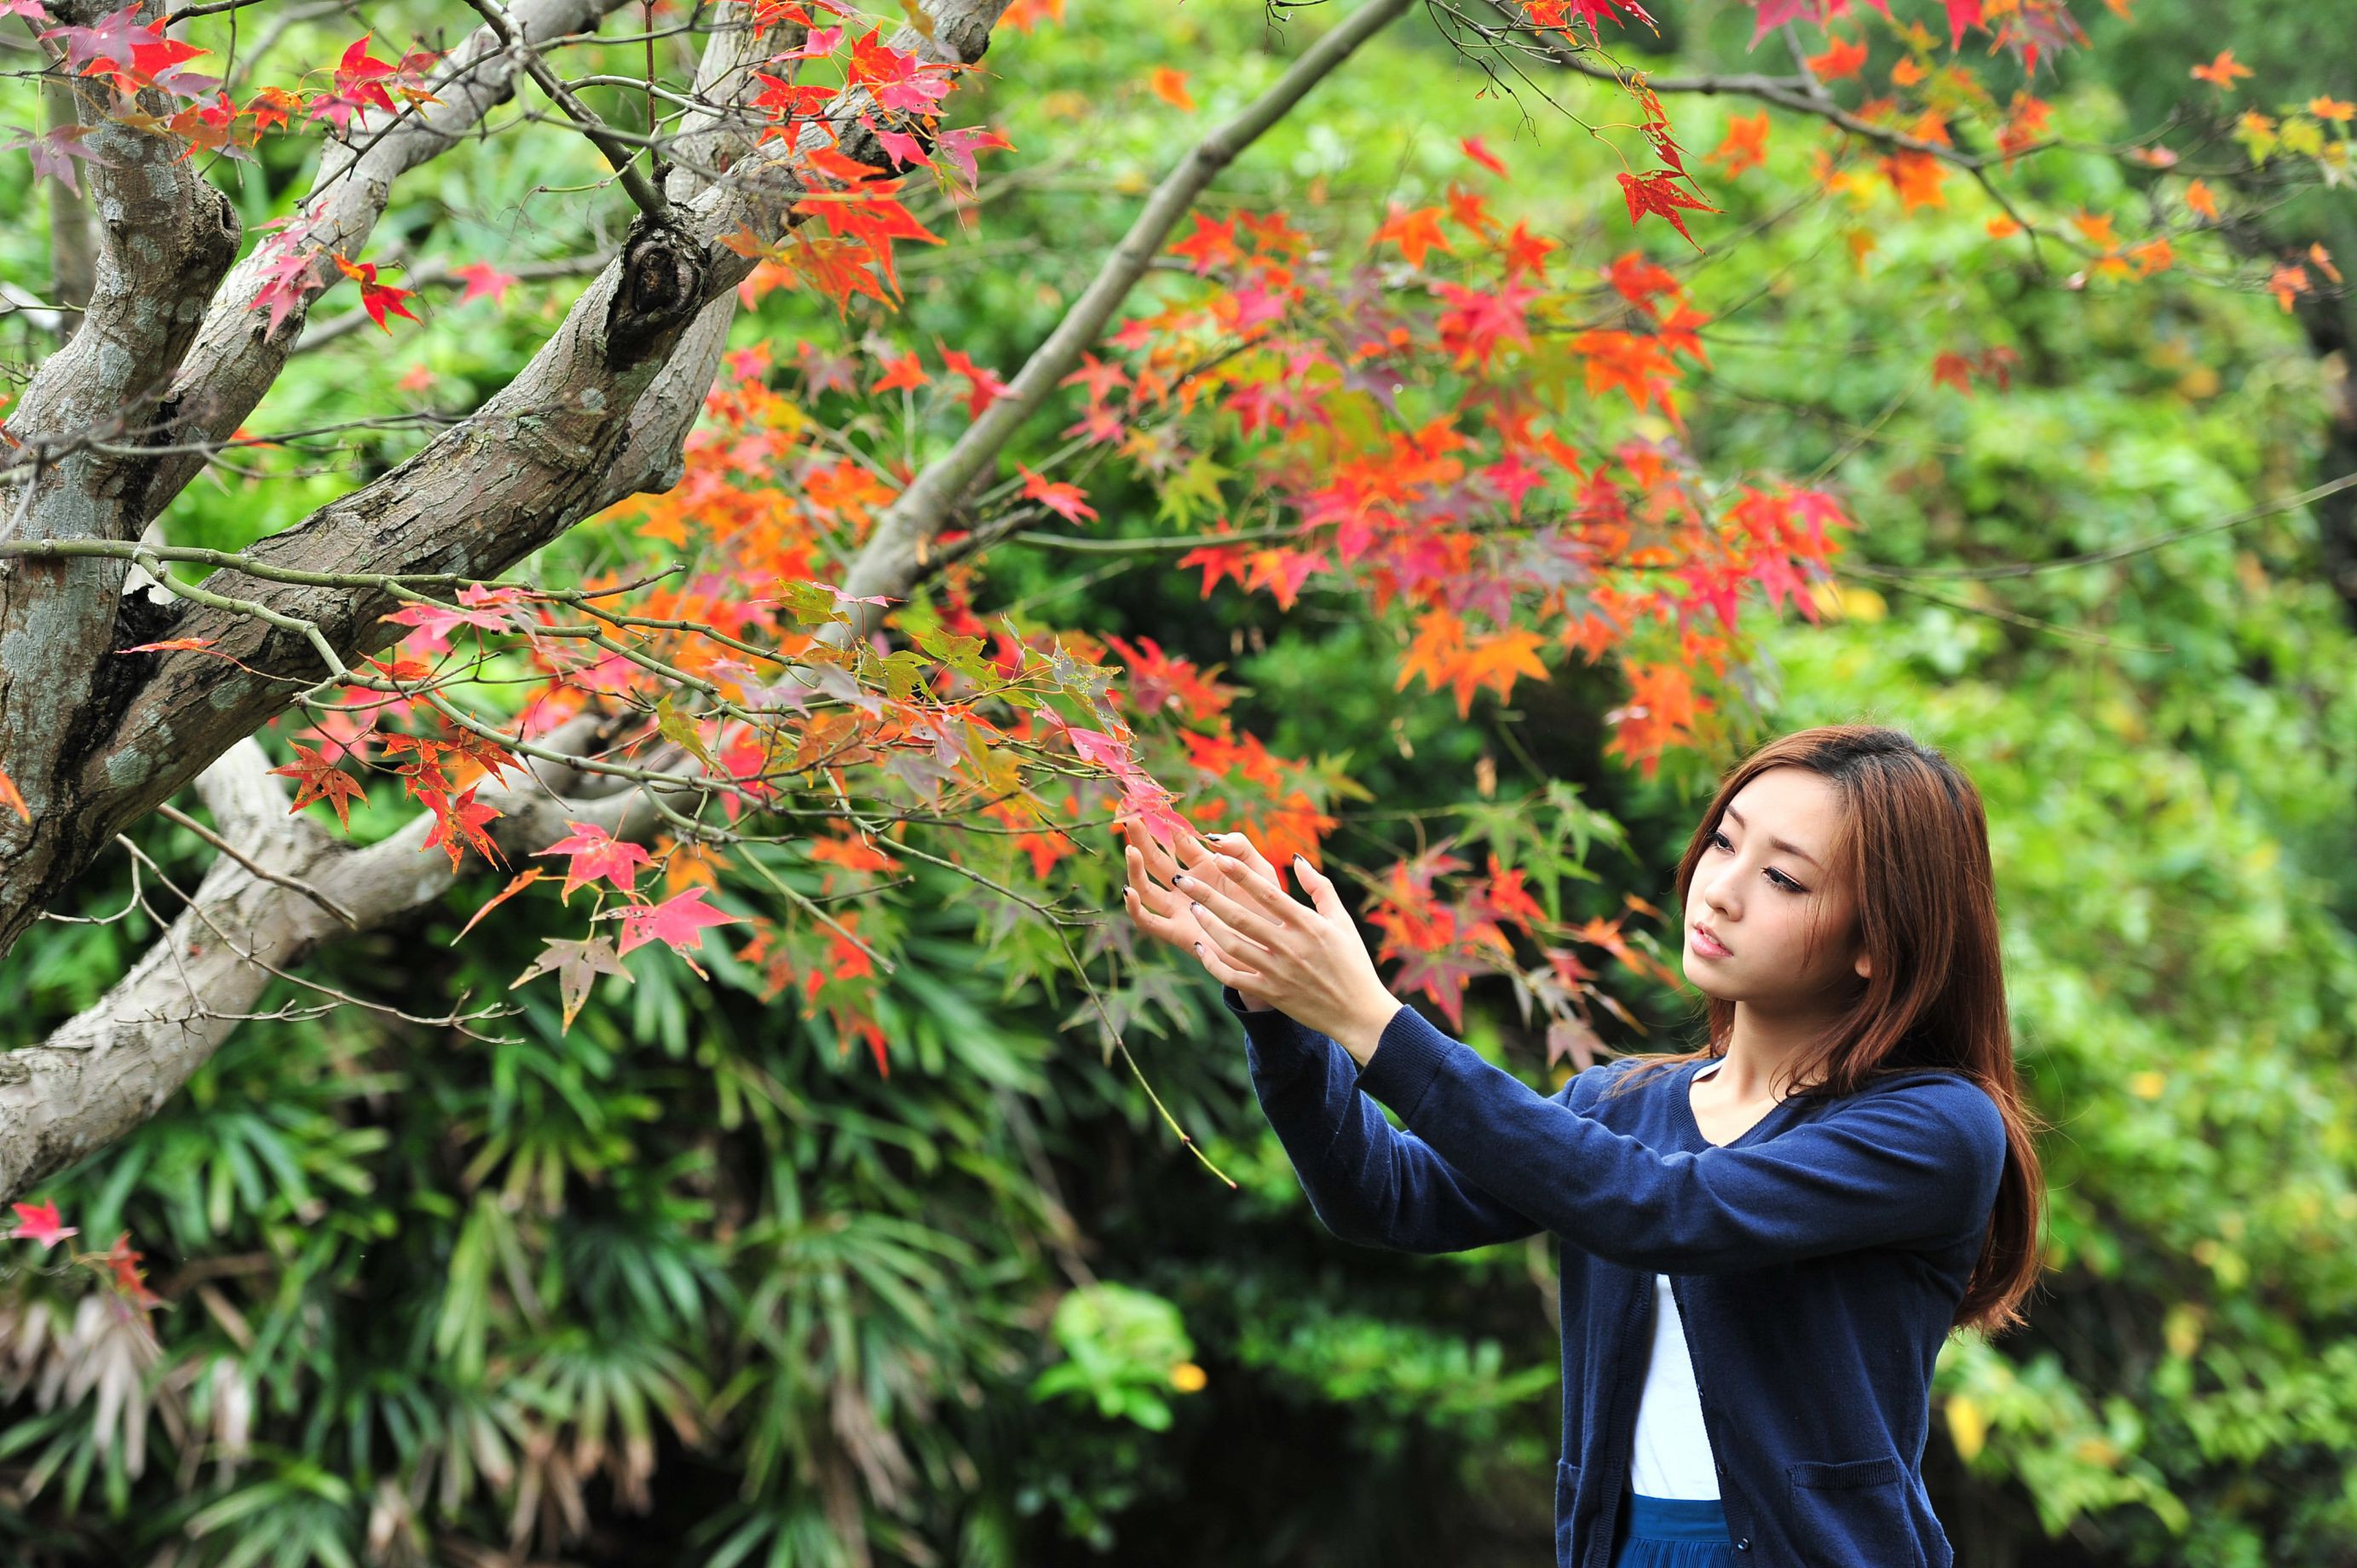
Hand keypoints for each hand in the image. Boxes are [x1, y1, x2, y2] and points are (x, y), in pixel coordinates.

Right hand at [1121, 821, 1274, 1010]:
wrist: (1273, 947)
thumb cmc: (1269, 907)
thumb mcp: (1259, 870)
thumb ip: (1240, 847)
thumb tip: (1211, 838)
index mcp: (1204, 866)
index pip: (1178, 841)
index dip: (1166, 823)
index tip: (1153, 805)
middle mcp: (1186, 886)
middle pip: (1156, 859)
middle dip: (1142, 838)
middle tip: (1131, 818)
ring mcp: (1179, 909)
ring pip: (1146, 886)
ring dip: (1135, 867)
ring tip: (1132, 849)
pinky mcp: (1177, 932)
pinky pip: (1147, 921)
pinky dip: (1134, 907)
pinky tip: (1130, 891)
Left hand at [1170, 836, 1403, 1065]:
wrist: (1358, 1013)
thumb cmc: (1352, 962)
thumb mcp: (1341, 921)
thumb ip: (1320, 888)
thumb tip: (1296, 859)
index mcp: (1308, 925)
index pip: (1267, 892)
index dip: (1240, 873)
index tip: (1217, 856)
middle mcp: (1290, 947)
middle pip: (1240, 917)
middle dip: (1207, 896)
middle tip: (1182, 879)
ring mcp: (1278, 972)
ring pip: (1231, 945)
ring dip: (1207, 925)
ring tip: (1192, 908)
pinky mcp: (1270, 993)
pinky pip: (1233, 977)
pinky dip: (1213, 962)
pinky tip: (1199, 946)